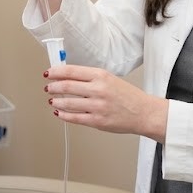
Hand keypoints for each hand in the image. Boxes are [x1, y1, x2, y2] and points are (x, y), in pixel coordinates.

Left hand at [44, 64, 168, 142]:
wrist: (143, 113)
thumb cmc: (127, 96)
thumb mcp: (109, 79)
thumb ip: (90, 78)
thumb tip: (67, 77)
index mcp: (101, 76)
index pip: (71, 71)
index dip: (56, 72)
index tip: (48, 73)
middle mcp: (98, 90)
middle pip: (66, 86)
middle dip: (53, 87)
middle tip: (48, 87)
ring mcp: (97, 106)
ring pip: (68, 103)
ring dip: (56, 101)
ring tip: (52, 100)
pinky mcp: (97, 121)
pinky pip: (74, 118)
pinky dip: (63, 115)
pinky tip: (59, 112)